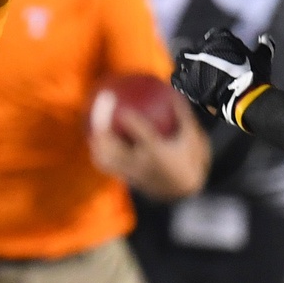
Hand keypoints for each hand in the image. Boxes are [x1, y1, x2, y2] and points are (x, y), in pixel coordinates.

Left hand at [88, 103, 209, 200]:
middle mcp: (141, 164)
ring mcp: (131, 173)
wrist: (185, 191)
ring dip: (96, 139)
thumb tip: (171, 91)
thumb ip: (181, 113)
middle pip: (113, 147)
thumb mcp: (193, 135)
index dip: (130, 118)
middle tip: (98, 105)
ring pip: (105, 158)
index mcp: (158, 153)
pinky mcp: (126, 179)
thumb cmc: (189, 159)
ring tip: (90, 120)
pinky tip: (96, 138)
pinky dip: (99, 150)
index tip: (121, 101)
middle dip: (102, 126)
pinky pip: (106, 164)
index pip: (141, 133)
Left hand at [173, 28, 273, 120]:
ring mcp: (193, 65)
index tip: (219, 51)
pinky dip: (179, 79)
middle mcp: (204, 48)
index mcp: (221, 38)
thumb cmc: (254, 77)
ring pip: (182, 58)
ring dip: (186, 64)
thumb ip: (264, 46)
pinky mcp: (187, 82)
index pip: (215, 34)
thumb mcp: (262, 59)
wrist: (244, 97)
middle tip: (203, 64)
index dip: (217, 42)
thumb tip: (266, 38)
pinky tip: (184, 82)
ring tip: (191, 72)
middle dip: (197, 54)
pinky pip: (176, 77)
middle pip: (195, 47)